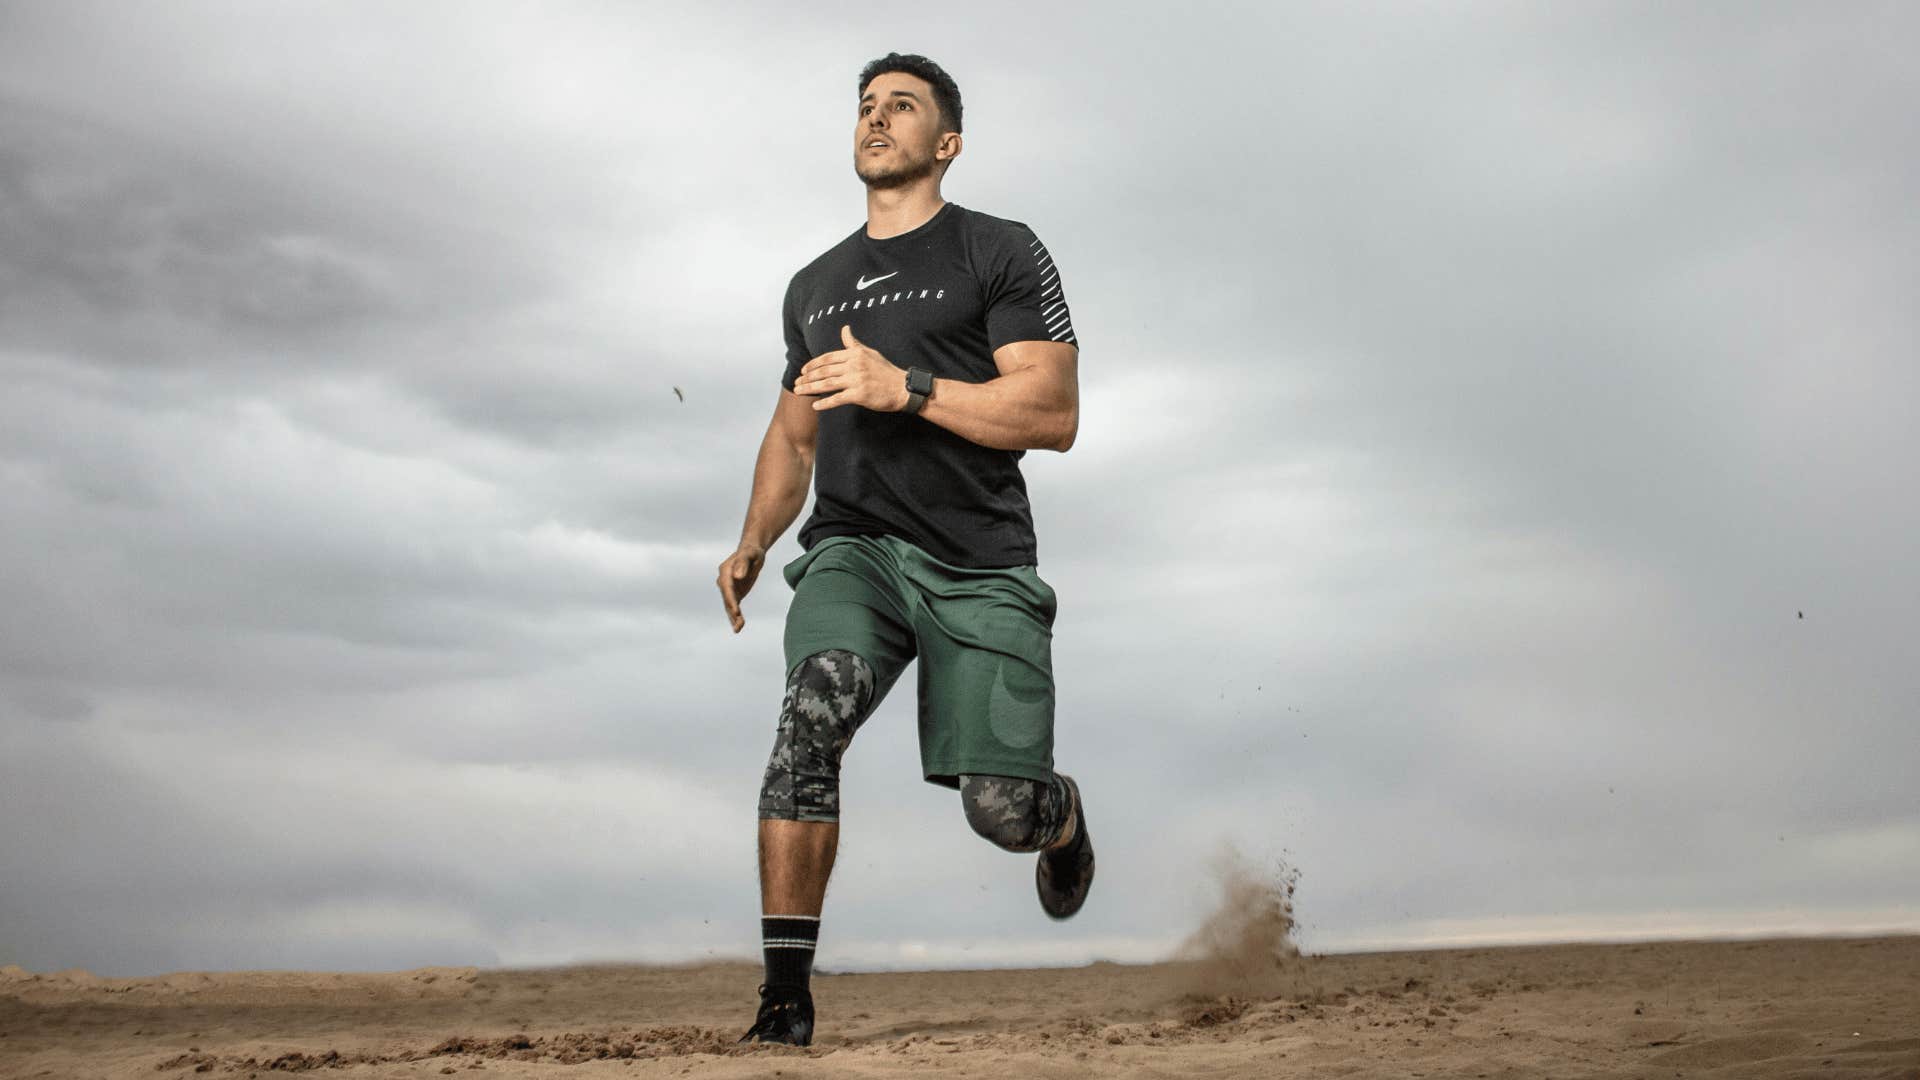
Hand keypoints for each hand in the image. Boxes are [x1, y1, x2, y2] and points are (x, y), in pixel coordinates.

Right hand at [716, 543, 765, 633]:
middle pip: (727, 599)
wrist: (752, 552)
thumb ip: (743, 563)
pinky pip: (734, 606)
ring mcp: (728, 588)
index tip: (736, 611)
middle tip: (738, 626)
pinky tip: (739, 626)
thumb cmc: (752, 552)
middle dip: (732, 612)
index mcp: (725, 571)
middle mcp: (724, 581)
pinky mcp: (735, 593)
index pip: (727, 588)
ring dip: (733, 618)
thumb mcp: (750, 554)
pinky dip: (736, 616)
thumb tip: (737, 576)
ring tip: (738, 629)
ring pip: (729, 605)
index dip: (731, 600)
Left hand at [793, 325, 907, 411]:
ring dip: (810, 388)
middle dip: (807, 377)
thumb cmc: (886, 371)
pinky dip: (825, 403)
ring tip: (799, 392)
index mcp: (854, 354)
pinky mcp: (859, 395)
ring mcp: (856, 380)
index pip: (828, 358)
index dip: (813, 364)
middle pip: (824, 371)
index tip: (803, 371)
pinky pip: (837, 399)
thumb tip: (845, 328)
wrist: (903, 388)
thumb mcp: (869, 353)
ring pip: (827, 384)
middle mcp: (854, 365)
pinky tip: (815, 406)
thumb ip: (853, 343)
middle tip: (796, 382)